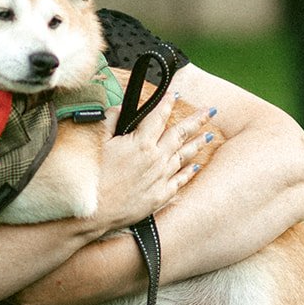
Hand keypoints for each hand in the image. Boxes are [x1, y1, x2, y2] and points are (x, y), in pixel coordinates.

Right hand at [92, 96, 212, 233]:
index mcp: (140, 142)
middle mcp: (156, 158)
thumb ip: (110, 120)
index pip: (158, 117)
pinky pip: (181, 180)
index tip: (175, 94)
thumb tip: (120, 108)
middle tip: (210, 111)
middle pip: (180, 133)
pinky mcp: (161, 195)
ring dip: (198, 143)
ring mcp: (161, 177)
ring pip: (185, 155)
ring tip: (209, 134)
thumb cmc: (94, 177)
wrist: (96, 211)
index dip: (167, 103)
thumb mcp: (97, 142)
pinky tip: (197, 166)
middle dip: (196, 120)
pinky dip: (190, 171)